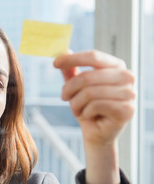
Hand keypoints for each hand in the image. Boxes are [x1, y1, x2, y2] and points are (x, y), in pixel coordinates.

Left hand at [53, 50, 135, 183]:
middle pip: (88, 76)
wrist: (96, 133)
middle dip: (69, 88)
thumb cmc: (88, 107)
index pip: (93, 56)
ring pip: (90, 92)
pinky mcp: (127, 110)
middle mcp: (127, 77)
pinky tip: (88, 115)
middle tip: (63, 97)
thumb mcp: (76, 87)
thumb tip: (64, 50)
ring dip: (76, 103)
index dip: (72, 59)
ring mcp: (129, 93)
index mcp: (116, 66)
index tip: (54, 63)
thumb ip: (71, 71)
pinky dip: (85, 112)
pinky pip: (96, 105)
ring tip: (77, 109)